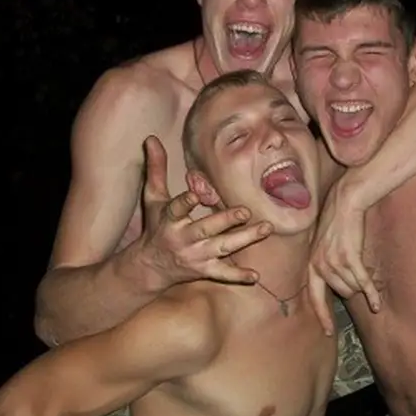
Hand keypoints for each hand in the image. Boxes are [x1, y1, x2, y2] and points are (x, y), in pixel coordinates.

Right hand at [138, 136, 271, 287]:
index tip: (195, 195)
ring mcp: (195, 256)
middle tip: (245, 211)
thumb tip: (151, 138)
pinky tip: (255, 276)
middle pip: (206, 229)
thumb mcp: (153, 198)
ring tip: (266, 228)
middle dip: (225, 221)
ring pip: (222, 248)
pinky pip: (222, 275)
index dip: (185, 202)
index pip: (177, 208)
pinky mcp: (204, 270)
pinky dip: (238, 277)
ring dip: (245, 239)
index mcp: (170, 219)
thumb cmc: (156, 226)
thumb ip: (156, 168)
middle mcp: (183, 238)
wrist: (149, 267)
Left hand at [308, 180, 379, 334]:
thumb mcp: (321, 246)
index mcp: (312, 265)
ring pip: (353, 288)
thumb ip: (323, 265)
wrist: (345, 204)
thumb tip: (332, 285)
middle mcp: (320, 266)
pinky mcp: (350, 258)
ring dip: (361, 281)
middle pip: (342, 293)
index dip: (322, 316)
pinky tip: (377, 304)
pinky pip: (363, 284)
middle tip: (357, 271)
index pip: (315, 298)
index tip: (328, 332)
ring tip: (363, 264)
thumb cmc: (336, 223)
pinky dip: (371, 294)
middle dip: (352, 286)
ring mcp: (335, 263)